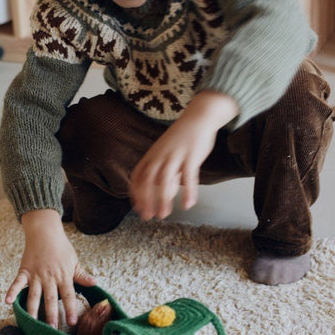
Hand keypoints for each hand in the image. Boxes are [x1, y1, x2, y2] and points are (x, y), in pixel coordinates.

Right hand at [5, 209, 95, 325]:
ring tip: (32, 323)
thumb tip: (95, 283)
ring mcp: (36, 275)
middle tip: (52, 329)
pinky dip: (12, 291)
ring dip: (33, 310)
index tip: (72, 322)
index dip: (70, 309)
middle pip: (51, 299)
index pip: (68, 296)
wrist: (45, 231)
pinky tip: (8, 302)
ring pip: (34, 295)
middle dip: (51, 315)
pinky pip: (17, 283)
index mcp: (63, 276)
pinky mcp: (24, 271)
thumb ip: (82, 275)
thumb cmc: (61, 247)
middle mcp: (49, 277)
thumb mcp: (74, 261)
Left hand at [129, 90, 237, 219]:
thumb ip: (166, 174)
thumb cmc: (183, 138)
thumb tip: (166, 195)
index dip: (135, 193)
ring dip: (162, 200)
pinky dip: (188, 192)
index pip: (137, 176)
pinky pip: (189, 177)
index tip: (137, 208)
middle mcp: (160, 156)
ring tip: (163, 215)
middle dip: (146, 201)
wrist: (199, 117)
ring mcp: (175, 156)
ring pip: (164, 181)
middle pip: (147, 181)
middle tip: (148, 217)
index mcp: (152, 155)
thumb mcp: (168, 154)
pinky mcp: (191, 156)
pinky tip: (188, 205)